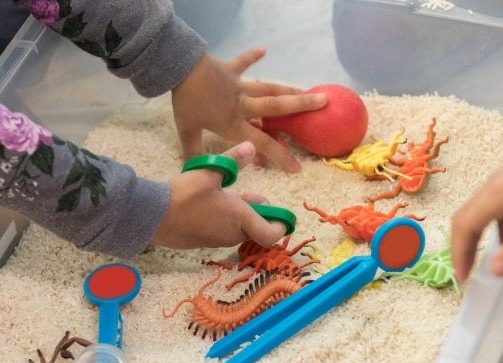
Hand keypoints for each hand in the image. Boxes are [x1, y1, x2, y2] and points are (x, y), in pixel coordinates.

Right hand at [151, 141, 287, 249]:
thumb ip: (231, 161)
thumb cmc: (183, 195)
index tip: (280, 216)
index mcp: (239, 219)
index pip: (270, 234)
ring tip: (228, 194)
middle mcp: (232, 234)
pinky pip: (222, 232)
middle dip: (257, 213)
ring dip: (239, 215)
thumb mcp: (208, 172)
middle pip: (254, 229)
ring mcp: (216, 240)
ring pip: (238, 229)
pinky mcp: (203, 242)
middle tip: (251, 195)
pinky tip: (210, 203)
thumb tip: (250, 146)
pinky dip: (224, 220)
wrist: (152, 217)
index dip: (279, 225)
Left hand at [171, 48, 326, 172]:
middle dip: (300, 107)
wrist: (179, 68)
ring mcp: (239, 85)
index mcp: (234, 123)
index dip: (280, 156)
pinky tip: (264, 49)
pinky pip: (243, 62)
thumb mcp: (187, 132)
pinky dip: (252, 56)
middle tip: (323, 104)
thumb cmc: (186, 102)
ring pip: (268, 88)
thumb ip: (195, 153)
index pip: (262, 144)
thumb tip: (197, 172)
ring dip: (288, 89)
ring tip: (308, 89)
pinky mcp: (230, 70)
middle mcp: (243, 105)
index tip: (297, 167)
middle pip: (276, 108)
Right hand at [451, 134, 502, 281]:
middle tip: (466, 270)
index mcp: (495, 194)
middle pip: (464, 217)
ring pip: (477, 211)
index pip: (465, 227)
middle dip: (461, 246)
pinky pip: (493, 205)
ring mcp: (501, 180)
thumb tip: (495, 272)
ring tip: (487, 258)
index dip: (460, 254)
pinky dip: (495, 225)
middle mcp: (492, 184)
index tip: (463, 277)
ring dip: (477, 235)